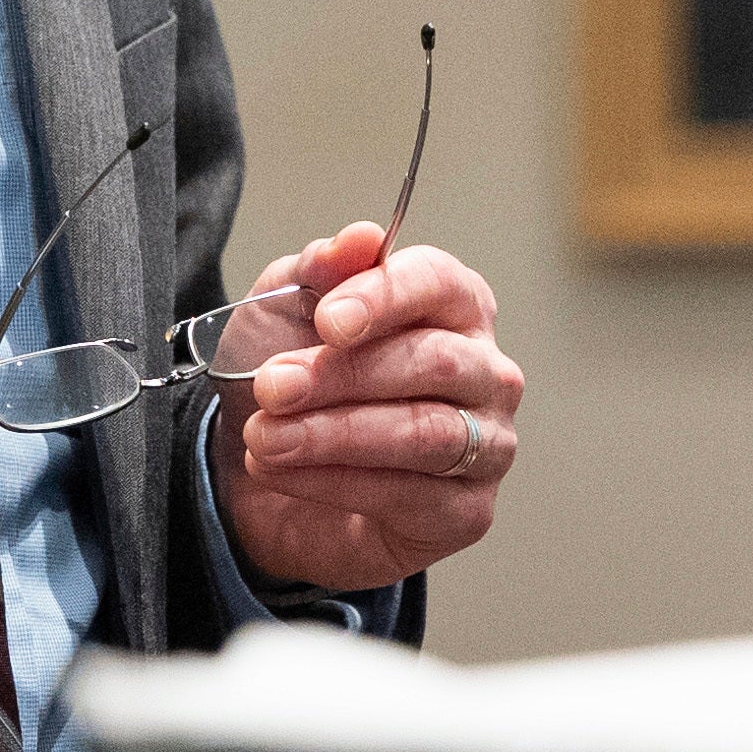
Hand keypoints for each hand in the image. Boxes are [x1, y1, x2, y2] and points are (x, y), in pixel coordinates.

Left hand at [221, 227, 518, 596]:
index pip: (438, 284)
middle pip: (433, 362)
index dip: (383, 298)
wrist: (264, 471)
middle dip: (342, 376)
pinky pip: (409, 495)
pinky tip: (281, 472)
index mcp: (454, 306)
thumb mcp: (285, 308)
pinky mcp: (467, 513)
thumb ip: (320, 268)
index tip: (327, 321)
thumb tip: (360, 238)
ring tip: (264, 437)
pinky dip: (333, 483)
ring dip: (333, 434)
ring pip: (425, 433)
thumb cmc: (294, 377)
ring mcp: (488, 445)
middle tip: (271, 387)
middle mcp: (486, 372)